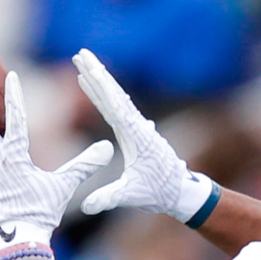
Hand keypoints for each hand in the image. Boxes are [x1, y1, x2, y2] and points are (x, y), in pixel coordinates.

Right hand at [68, 49, 219, 223]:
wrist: (181, 192)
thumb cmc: (158, 193)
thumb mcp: (131, 195)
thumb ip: (109, 198)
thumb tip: (85, 206)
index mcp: (135, 135)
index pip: (114, 105)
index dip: (99, 86)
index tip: (87, 67)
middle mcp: (137, 125)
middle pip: (113, 93)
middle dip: (96, 72)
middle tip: (80, 52)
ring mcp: (137, 126)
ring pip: (114, 96)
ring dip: (98, 79)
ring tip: (82, 62)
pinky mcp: (135, 130)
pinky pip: (116, 106)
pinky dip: (103, 94)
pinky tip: (94, 86)